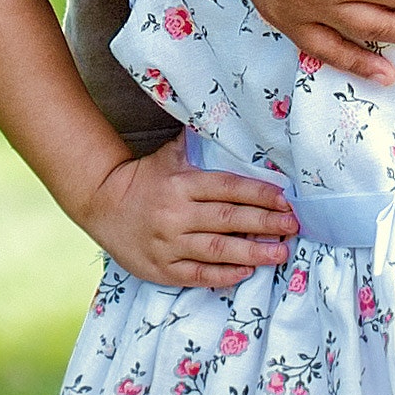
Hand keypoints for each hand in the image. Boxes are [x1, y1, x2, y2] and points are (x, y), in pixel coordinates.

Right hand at [79, 141, 300, 288]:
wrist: (101, 204)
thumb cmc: (144, 178)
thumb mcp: (168, 156)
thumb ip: (197, 144)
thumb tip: (229, 119)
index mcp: (181, 184)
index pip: (228, 188)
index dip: (259, 194)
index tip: (285, 200)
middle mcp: (175, 214)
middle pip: (228, 219)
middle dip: (264, 223)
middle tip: (292, 227)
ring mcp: (168, 244)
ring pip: (216, 250)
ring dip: (252, 253)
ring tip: (280, 253)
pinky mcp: (161, 268)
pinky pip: (198, 274)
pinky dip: (223, 275)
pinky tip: (246, 272)